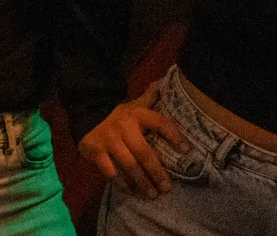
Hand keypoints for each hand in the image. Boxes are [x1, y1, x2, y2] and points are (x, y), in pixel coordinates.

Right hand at [78, 80, 188, 198]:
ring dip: (141, 182)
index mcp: (137, 114)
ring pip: (128, 166)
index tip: (188, 151)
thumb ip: (150, 97)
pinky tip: (131, 191)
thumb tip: (164, 83)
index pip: (160, 123)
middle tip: (167, 187)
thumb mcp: (135, 104)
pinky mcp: (95, 152)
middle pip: (144, 153)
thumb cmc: (119, 115)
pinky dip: (122, 183)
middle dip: (157, 172)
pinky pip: (110, 172)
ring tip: (153, 194)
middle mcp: (124, 127)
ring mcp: (109, 141)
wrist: (88, 115)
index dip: (175, 136)